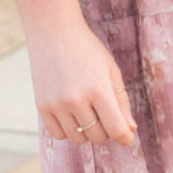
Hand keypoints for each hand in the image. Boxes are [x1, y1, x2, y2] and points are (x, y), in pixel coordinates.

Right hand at [26, 17, 137, 145]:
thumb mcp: (111, 71)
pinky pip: (58, 135)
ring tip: (88, 113)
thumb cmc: (87, 50)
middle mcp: (77, 100)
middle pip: (98, 136)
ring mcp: (57, 104)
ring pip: (78, 139)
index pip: (116, 129)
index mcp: (99, 90)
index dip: (125, 137)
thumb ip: (122, 102)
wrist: (53, 32)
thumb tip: (130, 131)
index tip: (127, 136)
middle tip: (105, 114)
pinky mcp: (42, 106)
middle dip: (106, 131)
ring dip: (87, 132)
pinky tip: (72, 115)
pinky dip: (68, 131)